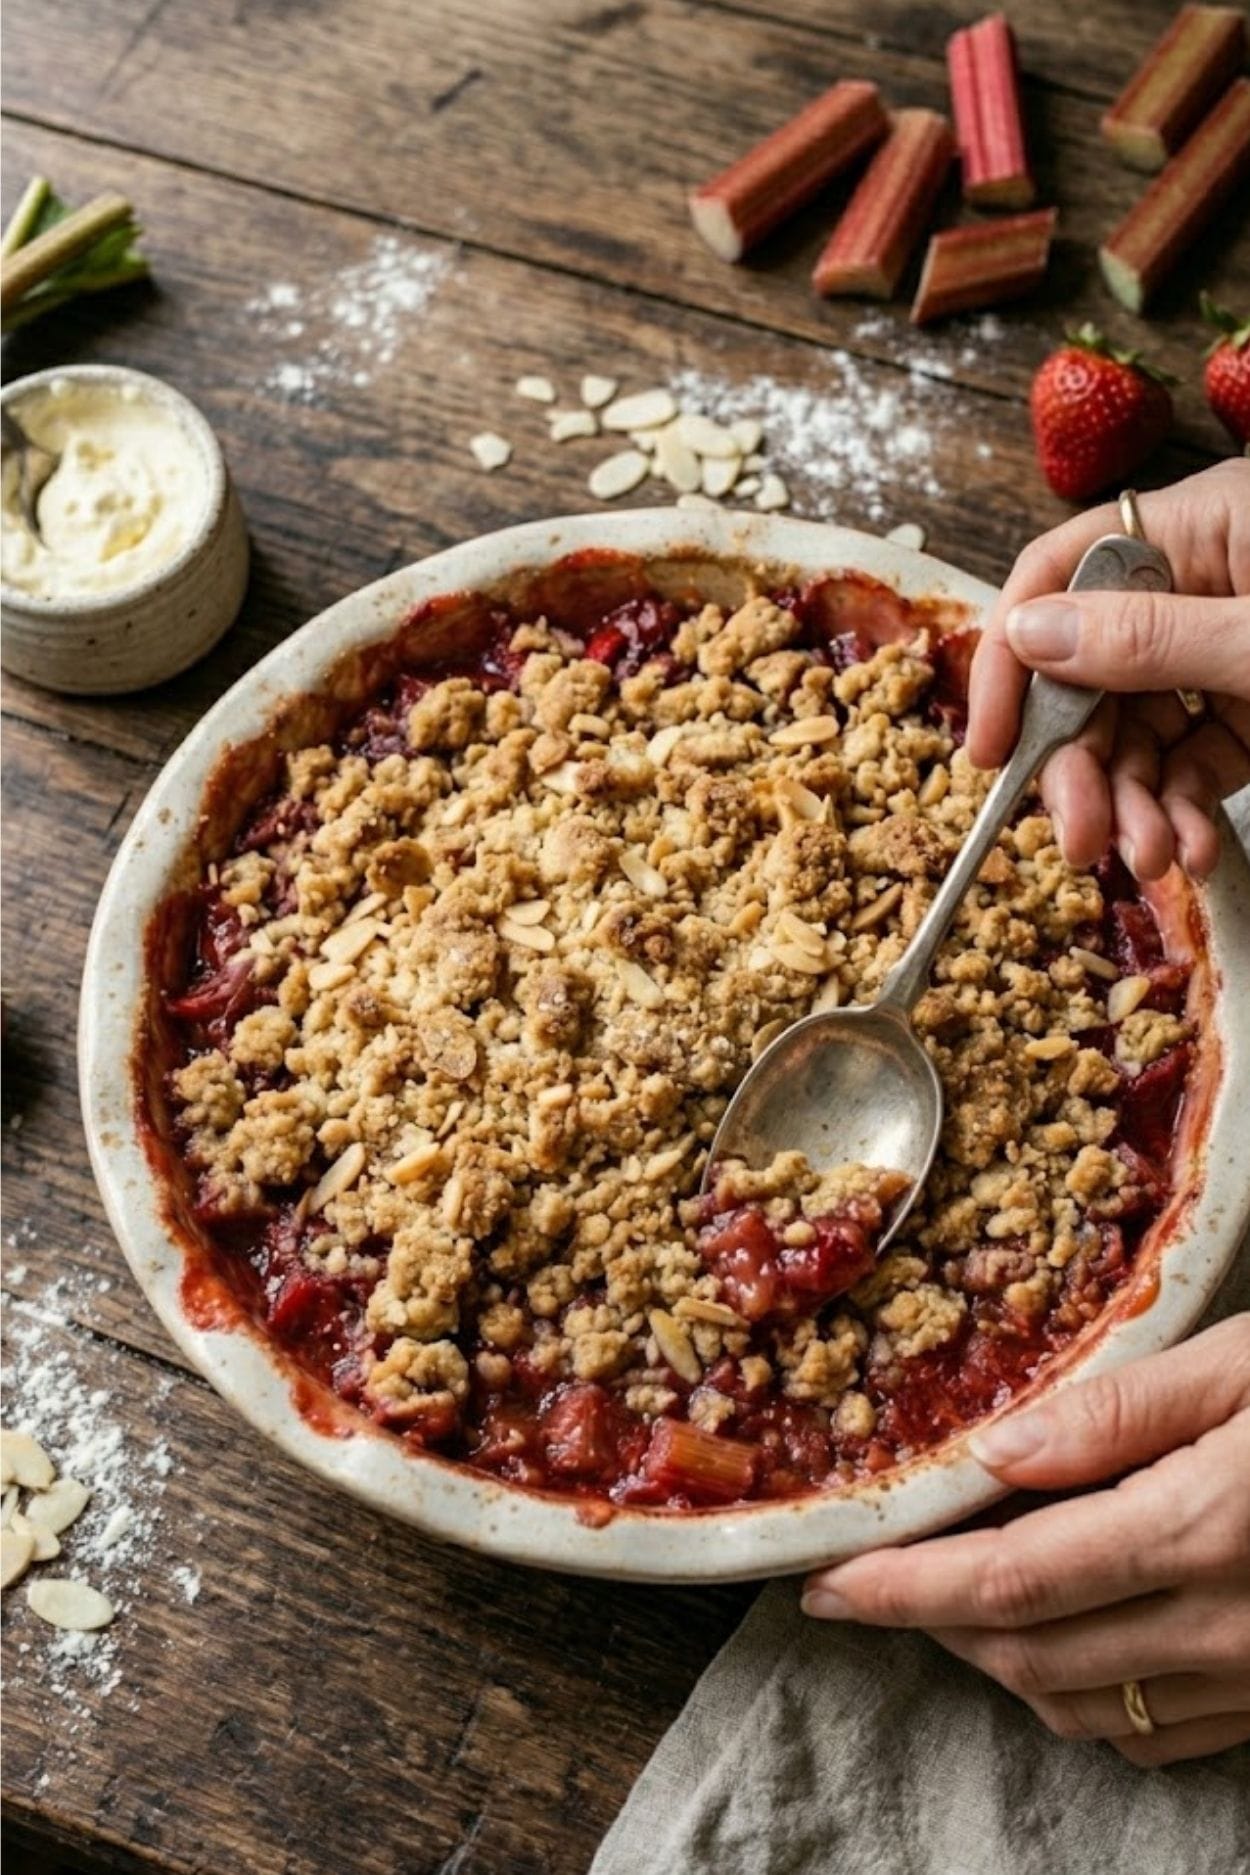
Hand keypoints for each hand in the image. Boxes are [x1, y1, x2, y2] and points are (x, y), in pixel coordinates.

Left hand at [801, 1316, 1249, 1765]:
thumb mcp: (1243, 1366)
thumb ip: (1120, 1410)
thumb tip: (995, 1450)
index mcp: (1200, 1529)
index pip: (1011, 1580)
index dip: (904, 1586)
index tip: (827, 1579)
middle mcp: (1224, 1627)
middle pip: (1031, 1653)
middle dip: (930, 1619)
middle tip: (867, 1579)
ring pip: (1085, 1706)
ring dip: (998, 1656)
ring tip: (953, 1590)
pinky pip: (1154, 1731)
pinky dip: (1082, 1691)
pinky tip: (1061, 1630)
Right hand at [966, 459, 1249, 882]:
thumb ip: (1152, 636)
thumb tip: (1027, 633)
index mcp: (1197, 529)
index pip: (1060, 574)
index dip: (1013, 659)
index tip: (996, 749)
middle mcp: (1198, 586)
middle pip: (1091, 674)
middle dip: (1082, 766)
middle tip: (1080, 842)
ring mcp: (1224, 649)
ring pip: (1138, 731)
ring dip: (1134, 805)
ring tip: (1156, 861)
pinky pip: (1193, 760)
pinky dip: (1183, 811)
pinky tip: (1193, 851)